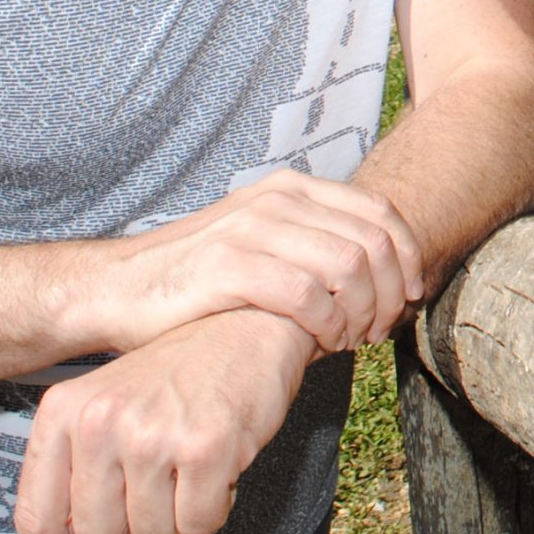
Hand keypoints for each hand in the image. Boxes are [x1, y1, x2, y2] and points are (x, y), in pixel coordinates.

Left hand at [13, 310, 311, 533]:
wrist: (249, 326)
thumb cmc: (183, 368)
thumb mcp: (109, 404)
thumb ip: (78, 466)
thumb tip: (67, 531)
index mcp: (65, 411)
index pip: (39, 518)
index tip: (92, 530)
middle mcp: (101, 421)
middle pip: (97, 533)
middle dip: (132, 526)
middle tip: (154, 494)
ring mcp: (151, 435)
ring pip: (151, 533)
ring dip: (175, 518)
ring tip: (186, 472)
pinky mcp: (203, 448)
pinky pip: (196, 525)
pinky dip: (210, 511)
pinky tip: (212, 472)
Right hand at [65, 171, 423, 356]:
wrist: (121, 288)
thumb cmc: (201, 277)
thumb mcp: (265, 242)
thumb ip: (316, 244)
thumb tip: (383, 276)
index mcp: (292, 188)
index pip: (380, 211)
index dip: (408, 256)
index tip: (411, 297)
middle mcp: (277, 200)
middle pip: (373, 241)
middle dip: (391, 292)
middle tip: (380, 331)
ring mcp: (253, 229)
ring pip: (349, 265)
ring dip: (363, 311)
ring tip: (352, 340)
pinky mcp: (230, 267)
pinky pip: (308, 294)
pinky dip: (329, 323)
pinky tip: (322, 344)